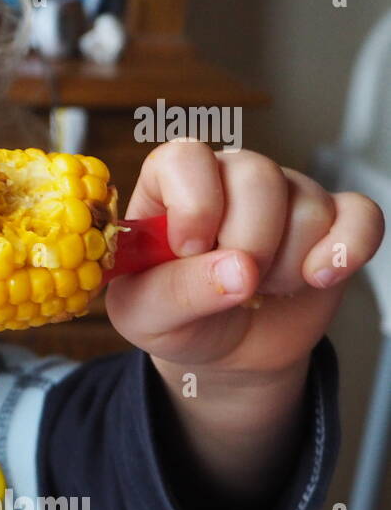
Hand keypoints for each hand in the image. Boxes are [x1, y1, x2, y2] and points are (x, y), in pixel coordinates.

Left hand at [105, 141, 383, 375]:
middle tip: (231, 283)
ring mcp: (285, 196)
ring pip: (307, 204)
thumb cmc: (177, 320)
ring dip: (286, 265)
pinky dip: (346, 251)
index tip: (191, 249)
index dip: (194, 202)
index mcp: (169, 190)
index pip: (185, 157)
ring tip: (260, 289)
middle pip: (257, 176)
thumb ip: (176, 292)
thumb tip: (239, 270)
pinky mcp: (334, 222)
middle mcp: (229, 180)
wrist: (228, 352)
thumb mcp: (147, 317)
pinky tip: (319, 278)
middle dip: (248, 244)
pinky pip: (361, 216)